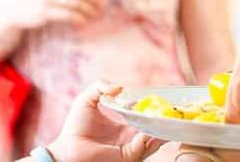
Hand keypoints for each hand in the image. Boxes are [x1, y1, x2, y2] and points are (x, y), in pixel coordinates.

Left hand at [47, 83, 163, 161]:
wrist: (67, 149)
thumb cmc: (75, 127)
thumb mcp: (87, 100)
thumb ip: (100, 86)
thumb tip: (120, 87)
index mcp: (126, 125)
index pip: (147, 116)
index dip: (155, 108)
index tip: (162, 99)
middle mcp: (131, 137)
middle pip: (156, 128)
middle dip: (165, 119)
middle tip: (172, 108)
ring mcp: (132, 147)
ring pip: (156, 139)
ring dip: (161, 128)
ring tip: (165, 116)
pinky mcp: (128, 157)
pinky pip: (145, 148)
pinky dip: (151, 138)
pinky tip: (149, 129)